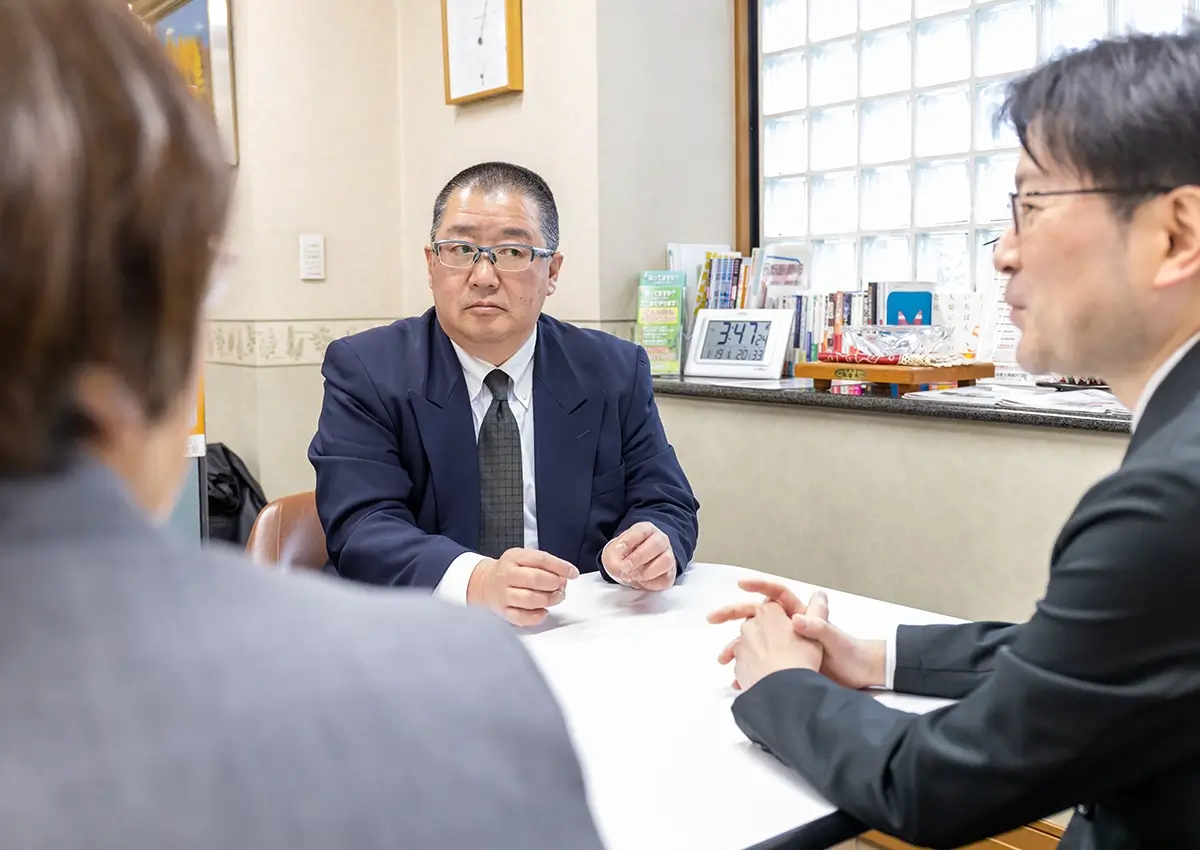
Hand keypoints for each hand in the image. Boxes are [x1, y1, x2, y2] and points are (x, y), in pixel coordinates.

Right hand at [467, 548, 578, 626]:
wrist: (484, 582)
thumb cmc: (511, 571)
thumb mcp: (524, 558)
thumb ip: (545, 565)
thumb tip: (566, 576)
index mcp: (514, 557)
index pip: (540, 559)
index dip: (560, 566)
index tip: (573, 573)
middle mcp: (507, 575)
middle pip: (534, 579)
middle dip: (554, 583)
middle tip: (561, 586)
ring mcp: (503, 594)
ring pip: (529, 599)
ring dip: (549, 599)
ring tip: (557, 597)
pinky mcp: (503, 611)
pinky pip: (521, 617)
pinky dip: (536, 616)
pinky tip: (543, 611)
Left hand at [601, 522, 675, 590]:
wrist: (630, 566)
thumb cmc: (624, 555)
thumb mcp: (614, 553)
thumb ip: (616, 559)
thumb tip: (625, 570)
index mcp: (646, 530)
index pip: (642, 530)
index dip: (630, 540)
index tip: (619, 550)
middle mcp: (660, 540)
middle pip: (657, 544)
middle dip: (639, 557)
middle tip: (625, 567)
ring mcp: (668, 556)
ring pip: (666, 561)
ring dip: (647, 571)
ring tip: (633, 576)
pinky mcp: (669, 573)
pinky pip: (666, 578)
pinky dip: (652, 583)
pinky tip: (641, 582)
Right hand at [708, 579, 886, 690]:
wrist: (857, 676)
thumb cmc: (848, 653)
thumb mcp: (834, 640)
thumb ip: (818, 628)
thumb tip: (797, 619)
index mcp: (799, 614)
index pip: (776, 594)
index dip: (759, 585)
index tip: (740, 584)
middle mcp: (787, 626)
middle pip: (755, 614)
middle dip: (732, 613)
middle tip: (712, 618)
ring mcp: (783, 644)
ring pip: (752, 640)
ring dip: (735, 647)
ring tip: (722, 659)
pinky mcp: (783, 662)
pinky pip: (758, 662)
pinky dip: (745, 669)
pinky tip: (736, 680)